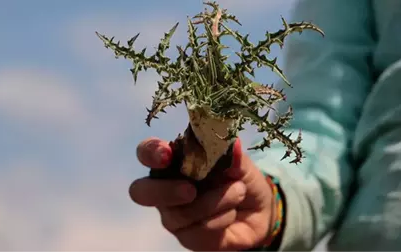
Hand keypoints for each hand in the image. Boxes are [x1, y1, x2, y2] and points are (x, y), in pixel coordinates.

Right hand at [129, 137, 275, 251]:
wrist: (259, 210)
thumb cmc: (241, 178)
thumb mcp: (240, 162)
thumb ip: (231, 154)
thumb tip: (231, 145)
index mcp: (173, 162)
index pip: (147, 152)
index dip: (151, 152)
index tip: (166, 154)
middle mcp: (165, 188)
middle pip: (141, 192)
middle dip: (164, 191)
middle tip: (190, 190)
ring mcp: (174, 216)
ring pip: (180, 214)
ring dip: (216, 201)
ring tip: (238, 192)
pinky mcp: (188, 238)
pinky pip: (199, 231)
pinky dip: (222, 218)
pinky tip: (232, 213)